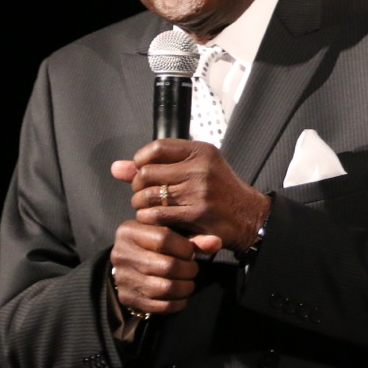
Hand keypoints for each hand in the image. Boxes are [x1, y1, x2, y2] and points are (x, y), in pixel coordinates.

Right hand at [109, 220, 221, 315]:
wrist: (129, 262)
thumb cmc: (155, 244)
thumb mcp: (170, 233)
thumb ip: (194, 237)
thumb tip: (216, 243)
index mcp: (130, 232)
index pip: (163, 239)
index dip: (185, 248)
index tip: (190, 252)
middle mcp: (121, 254)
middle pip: (167, 266)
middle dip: (188, 269)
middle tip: (192, 268)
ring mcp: (122, 278)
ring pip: (164, 288)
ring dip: (185, 287)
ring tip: (189, 282)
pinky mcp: (127, 298)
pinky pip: (159, 306)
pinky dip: (177, 303)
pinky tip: (181, 296)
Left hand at [112, 139, 270, 254]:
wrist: (251, 216)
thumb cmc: (222, 192)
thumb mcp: (198, 170)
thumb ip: (157, 166)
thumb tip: (116, 167)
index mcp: (202, 151)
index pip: (156, 148)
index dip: (140, 161)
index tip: (144, 172)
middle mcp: (200, 168)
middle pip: (146, 174)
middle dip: (139, 187)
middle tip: (148, 195)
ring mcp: (199, 191)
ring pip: (147, 196)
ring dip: (143, 206)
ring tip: (152, 208)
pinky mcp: (196, 214)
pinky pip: (155, 215)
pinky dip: (149, 219)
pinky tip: (158, 219)